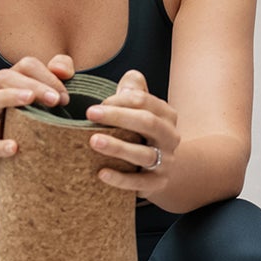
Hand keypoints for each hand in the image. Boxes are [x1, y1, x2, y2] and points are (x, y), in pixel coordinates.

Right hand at [0, 53, 74, 182]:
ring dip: (10, 97)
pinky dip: (0, 145)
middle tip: (55, 100)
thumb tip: (63, 70)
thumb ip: (61, 73)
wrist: (15, 154)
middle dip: (33, 84)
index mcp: (15, 80)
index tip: (65, 97)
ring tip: (29, 99)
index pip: (27, 66)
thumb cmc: (37, 117)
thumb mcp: (52, 93)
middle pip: (6, 77)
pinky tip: (14, 147)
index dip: (48, 76)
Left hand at [85, 69, 179, 192]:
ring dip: (118, 147)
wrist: (163, 169)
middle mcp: (170, 137)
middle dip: (118, 116)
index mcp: (166, 115)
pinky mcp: (158, 183)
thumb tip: (130, 76)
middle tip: (90, 114)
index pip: (145, 101)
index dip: (120, 100)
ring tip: (94, 141)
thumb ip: (134, 90)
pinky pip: (140, 182)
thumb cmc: (142, 133)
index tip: (96, 104)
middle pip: (148, 123)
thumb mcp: (142, 110)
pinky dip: (120, 179)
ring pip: (144, 154)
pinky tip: (101, 173)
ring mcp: (166, 161)